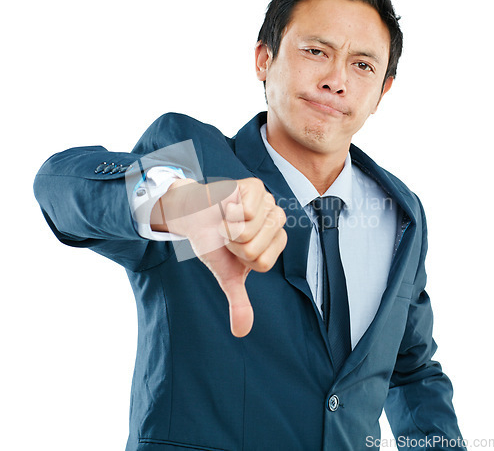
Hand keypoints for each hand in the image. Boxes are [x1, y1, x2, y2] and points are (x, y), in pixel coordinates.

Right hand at [151, 178, 286, 336]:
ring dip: (226, 229)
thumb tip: (242, 331)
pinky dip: (225, 213)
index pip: (264, 263)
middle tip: (227, 233)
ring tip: (224, 220)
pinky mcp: (255, 187)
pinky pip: (244, 212)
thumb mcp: (226, 272)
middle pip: (254, 249)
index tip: (234, 248)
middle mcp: (276, 219)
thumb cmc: (212, 241)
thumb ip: (238, 300)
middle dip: (232, 245)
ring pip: (247, 232)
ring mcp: (268, 202)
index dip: (241, 259)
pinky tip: (224, 206)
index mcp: (276, 240)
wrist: (192, 214)